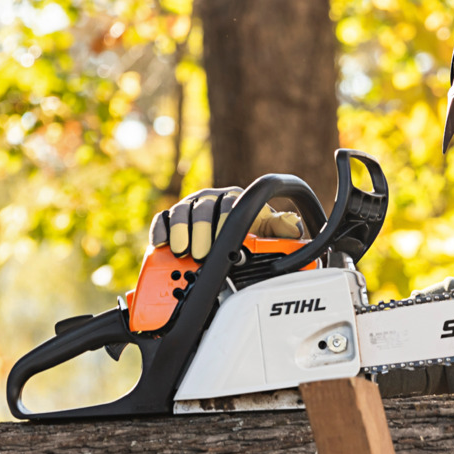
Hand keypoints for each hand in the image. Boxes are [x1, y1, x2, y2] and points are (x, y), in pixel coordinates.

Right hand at [149, 187, 307, 260]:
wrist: (234, 238)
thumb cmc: (252, 233)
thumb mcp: (269, 232)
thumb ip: (281, 229)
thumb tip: (292, 226)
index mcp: (235, 199)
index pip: (228, 205)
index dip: (223, 224)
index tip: (222, 244)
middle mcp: (212, 199)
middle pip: (202, 209)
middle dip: (200, 233)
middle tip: (201, 255)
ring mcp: (191, 206)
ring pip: (181, 212)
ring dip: (180, 232)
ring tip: (182, 253)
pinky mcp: (172, 216)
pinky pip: (163, 218)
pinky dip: (161, 230)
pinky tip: (161, 244)